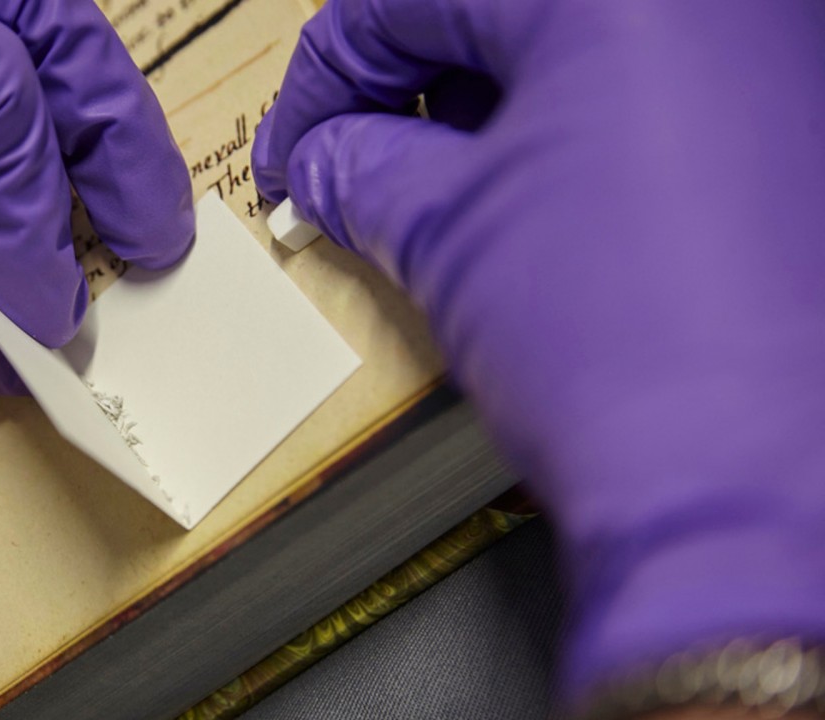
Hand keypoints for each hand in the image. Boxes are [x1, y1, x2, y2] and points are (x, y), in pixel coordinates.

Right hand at [254, 0, 824, 706]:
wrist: (748, 492)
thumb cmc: (620, 352)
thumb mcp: (445, 236)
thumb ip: (362, 170)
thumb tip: (329, 160)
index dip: (327, 75)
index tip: (298, 143)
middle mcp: (715, 5)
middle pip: (502, 12)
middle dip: (407, 89)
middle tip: (354, 163)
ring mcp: (770, 64)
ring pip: (583, 48)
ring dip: (487, 109)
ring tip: (438, 192)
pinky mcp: (798, 132)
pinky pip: (655, 95)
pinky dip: (573, 132)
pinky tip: (531, 202)